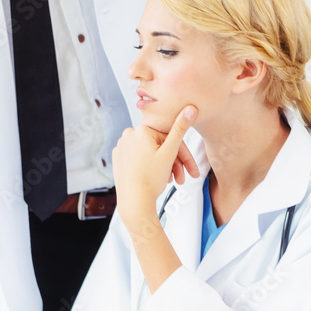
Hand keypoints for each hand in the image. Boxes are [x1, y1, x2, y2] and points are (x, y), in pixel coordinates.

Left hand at [112, 106, 198, 229]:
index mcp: (140, 130)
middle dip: (175, 163)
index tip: (192, 169)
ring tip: (172, 181)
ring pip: (151, 153)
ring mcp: (121, 147)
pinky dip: (151, 167)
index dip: (184, 155)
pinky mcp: (118, 159)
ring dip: (165, 166)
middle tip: (183, 178)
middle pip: (160, 146)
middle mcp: (127, 135)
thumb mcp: (170, 153)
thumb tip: (190, 108)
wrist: (134, 203)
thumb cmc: (151, 179)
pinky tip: (157, 178)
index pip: (170, 139)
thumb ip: (180, 129)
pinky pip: (139, 159)